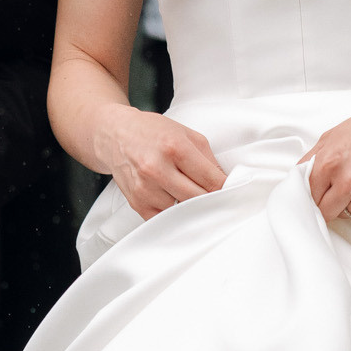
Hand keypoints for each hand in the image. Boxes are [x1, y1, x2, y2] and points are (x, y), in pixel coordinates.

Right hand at [95, 103, 224, 217]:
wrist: (115, 135)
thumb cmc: (153, 132)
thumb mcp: (186, 134)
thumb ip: (208, 159)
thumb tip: (226, 184)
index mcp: (174, 148)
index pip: (211, 180)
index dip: (226, 189)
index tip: (234, 193)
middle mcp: (157, 169)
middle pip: (199, 199)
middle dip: (212, 199)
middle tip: (219, 199)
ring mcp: (145, 188)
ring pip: (183, 211)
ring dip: (192, 206)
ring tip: (191, 194)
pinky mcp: (137, 203)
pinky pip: (166, 218)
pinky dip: (175, 213)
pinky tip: (176, 200)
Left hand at [307, 99, 350, 223]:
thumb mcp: (334, 135)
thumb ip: (312, 159)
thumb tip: (300, 178)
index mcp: (329, 163)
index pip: (309, 197)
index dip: (314, 195)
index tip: (319, 194)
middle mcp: (348, 182)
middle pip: (326, 212)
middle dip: (330, 203)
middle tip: (340, 189)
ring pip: (348, 215)